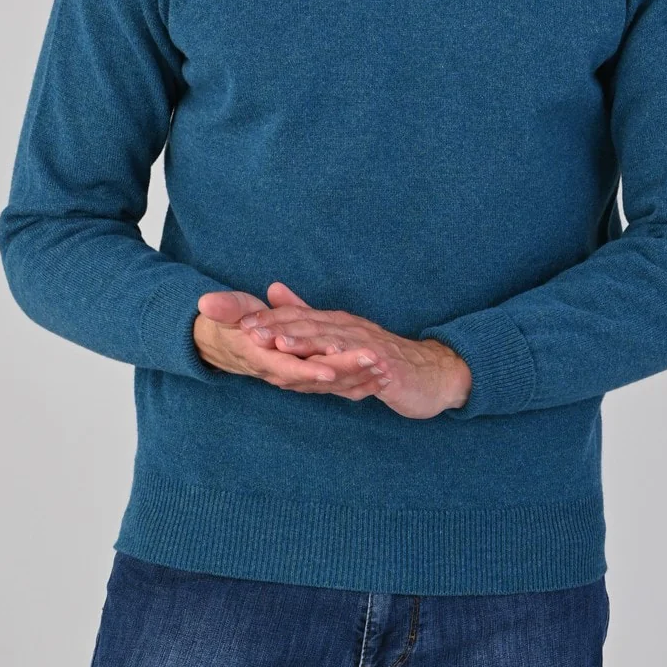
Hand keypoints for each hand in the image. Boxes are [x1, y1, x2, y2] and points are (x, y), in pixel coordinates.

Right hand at [194, 289, 384, 398]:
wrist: (223, 343)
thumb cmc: (229, 323)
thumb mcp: (225, 311)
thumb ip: (222, 308)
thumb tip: (206, 303)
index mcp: (262, 356)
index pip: (287, 366)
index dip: (309, 367)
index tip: (332, 368)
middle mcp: (279, 371)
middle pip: (316, 376)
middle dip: (347, 370)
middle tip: (376, 361)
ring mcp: (293, 376)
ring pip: (329, 383)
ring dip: (357, 377)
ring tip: (385, 371)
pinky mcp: (304, 375)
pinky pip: (332, 383)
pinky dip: (355, 382)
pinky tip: (377, 380)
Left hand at [236, 281, 472, 419]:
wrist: (428, 374)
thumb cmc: (380, 357)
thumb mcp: (338, 339)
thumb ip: (308, 318)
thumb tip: (273, 292)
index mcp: (334, 323)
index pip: (296, 318)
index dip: (268, 320)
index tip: (237, 321)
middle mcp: (348, 328)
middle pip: (308, 326)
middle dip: (277, 328)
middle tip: (248, 330)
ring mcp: (366, 344)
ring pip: (331, 342)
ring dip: (306, 343)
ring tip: (280, 345)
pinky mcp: (383, 364)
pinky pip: (361, 361)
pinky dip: (345, 360)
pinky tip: (330, 361)